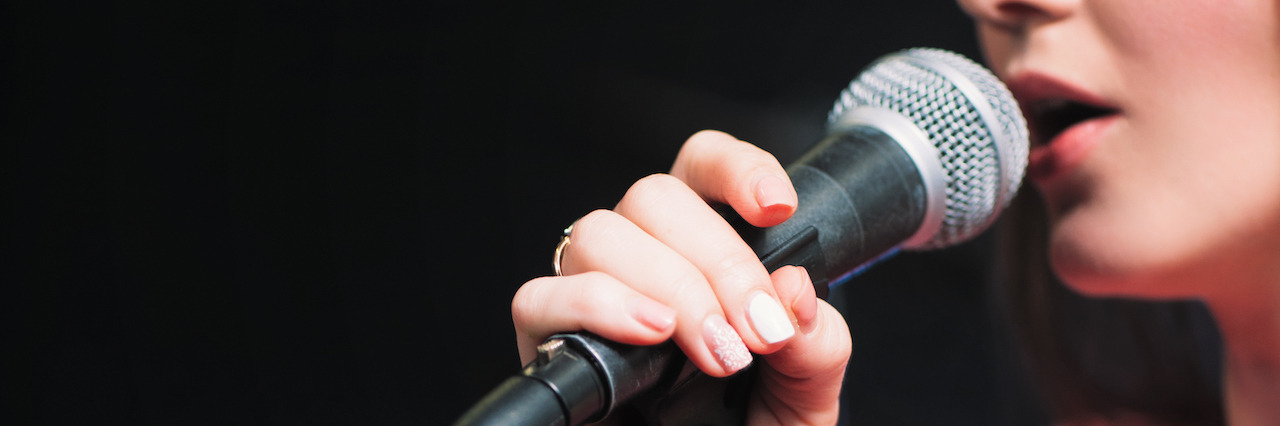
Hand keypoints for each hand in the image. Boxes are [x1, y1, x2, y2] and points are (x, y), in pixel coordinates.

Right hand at [512, 130, 851, 424]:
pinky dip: (595, 306)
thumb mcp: (806, 396)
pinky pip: (541, 298)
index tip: (777, 208)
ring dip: (668, 287)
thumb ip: (816, 342)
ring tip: (714, 351)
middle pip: (654, 196)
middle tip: (757, 330)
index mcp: (702, 252)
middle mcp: (641, 261)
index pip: (703, 168)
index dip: (736, 170)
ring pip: (599, 235)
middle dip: (718, 260)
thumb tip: (793, 287)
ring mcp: (588, 296)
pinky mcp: (546, 342)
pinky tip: (647, 334)